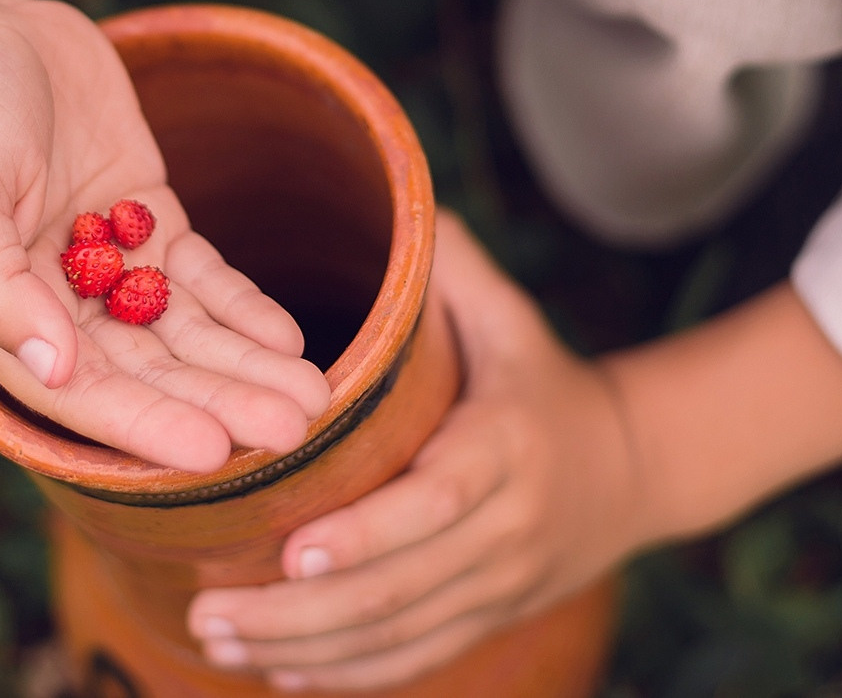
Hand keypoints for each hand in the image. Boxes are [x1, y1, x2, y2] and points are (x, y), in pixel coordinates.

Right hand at [0, 0, 330, 472]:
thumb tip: (54, 372)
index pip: (80, 393)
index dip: (146, 427)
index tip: (211, 456)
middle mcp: (53, 304)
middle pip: (149, 372)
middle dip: (220, 403)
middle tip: (294, 429)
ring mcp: (105, 262)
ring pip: (185, 333)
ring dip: (245, 367)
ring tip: (313, 397)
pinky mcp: (145, 219)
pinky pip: (201, 278)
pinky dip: (242, 309)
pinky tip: (287, 340)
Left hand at [185, 212, 643, 689]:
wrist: (633, 470)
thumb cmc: (540, 377)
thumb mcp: (512, 316)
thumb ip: (450, 267)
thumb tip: (395, 193)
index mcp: (506, 448)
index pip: (433, 504)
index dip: (363, 536)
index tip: (290, 552)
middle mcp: (507, 529)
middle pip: (400, 589)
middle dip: (297, 612)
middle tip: (208, 611)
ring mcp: (501, 585)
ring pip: (399, 636)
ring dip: (305, 649)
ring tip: (217, 639)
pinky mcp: (491, 618)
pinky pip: (417, 659)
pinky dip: (349, 674)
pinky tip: (280, 671)